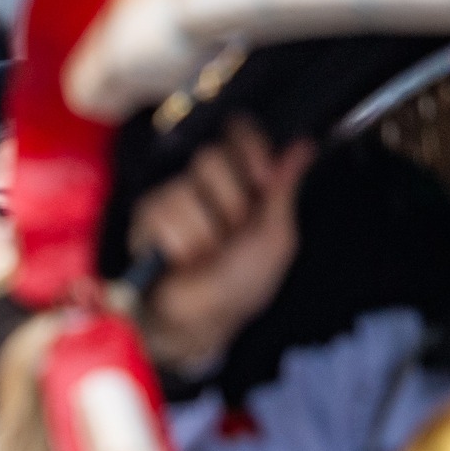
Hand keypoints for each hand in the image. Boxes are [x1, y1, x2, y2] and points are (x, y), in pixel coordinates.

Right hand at [127, 116, 314, 372]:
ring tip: (205, 254)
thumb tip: (303, 146)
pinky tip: (182, 259)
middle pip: (210, 157)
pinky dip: (181, 244)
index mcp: (241, 180)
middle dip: (230, 201)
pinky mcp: (146, 219)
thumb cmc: (242, 282)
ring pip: (184, 190)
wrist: (206, 318)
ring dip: (204, 232)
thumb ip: (284, 189)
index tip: (262, 179)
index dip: (249, 147)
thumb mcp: (275, 236)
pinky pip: (161, 215)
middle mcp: (204, 184)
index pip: (238, 132)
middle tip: (233, 232)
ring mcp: (173, 198)